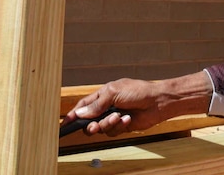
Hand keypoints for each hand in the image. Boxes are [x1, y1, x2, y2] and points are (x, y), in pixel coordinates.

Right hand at [64, 72, 211, 136]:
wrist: (158, 101)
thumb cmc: (138, 91)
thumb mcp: (114, 93)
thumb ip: (96, 104)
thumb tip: (81, 112)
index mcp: (103, 95)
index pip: (84, 105)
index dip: (75, 113)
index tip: (66, 122)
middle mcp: (107, 107)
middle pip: (90, 121)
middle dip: (91, 124)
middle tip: (94, 126)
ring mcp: (114, 117)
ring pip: (101, 128)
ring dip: (108, 124)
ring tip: (118, 117)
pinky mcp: (123, 126)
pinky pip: (113, 132)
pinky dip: (120, 126)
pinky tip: (128, 119)